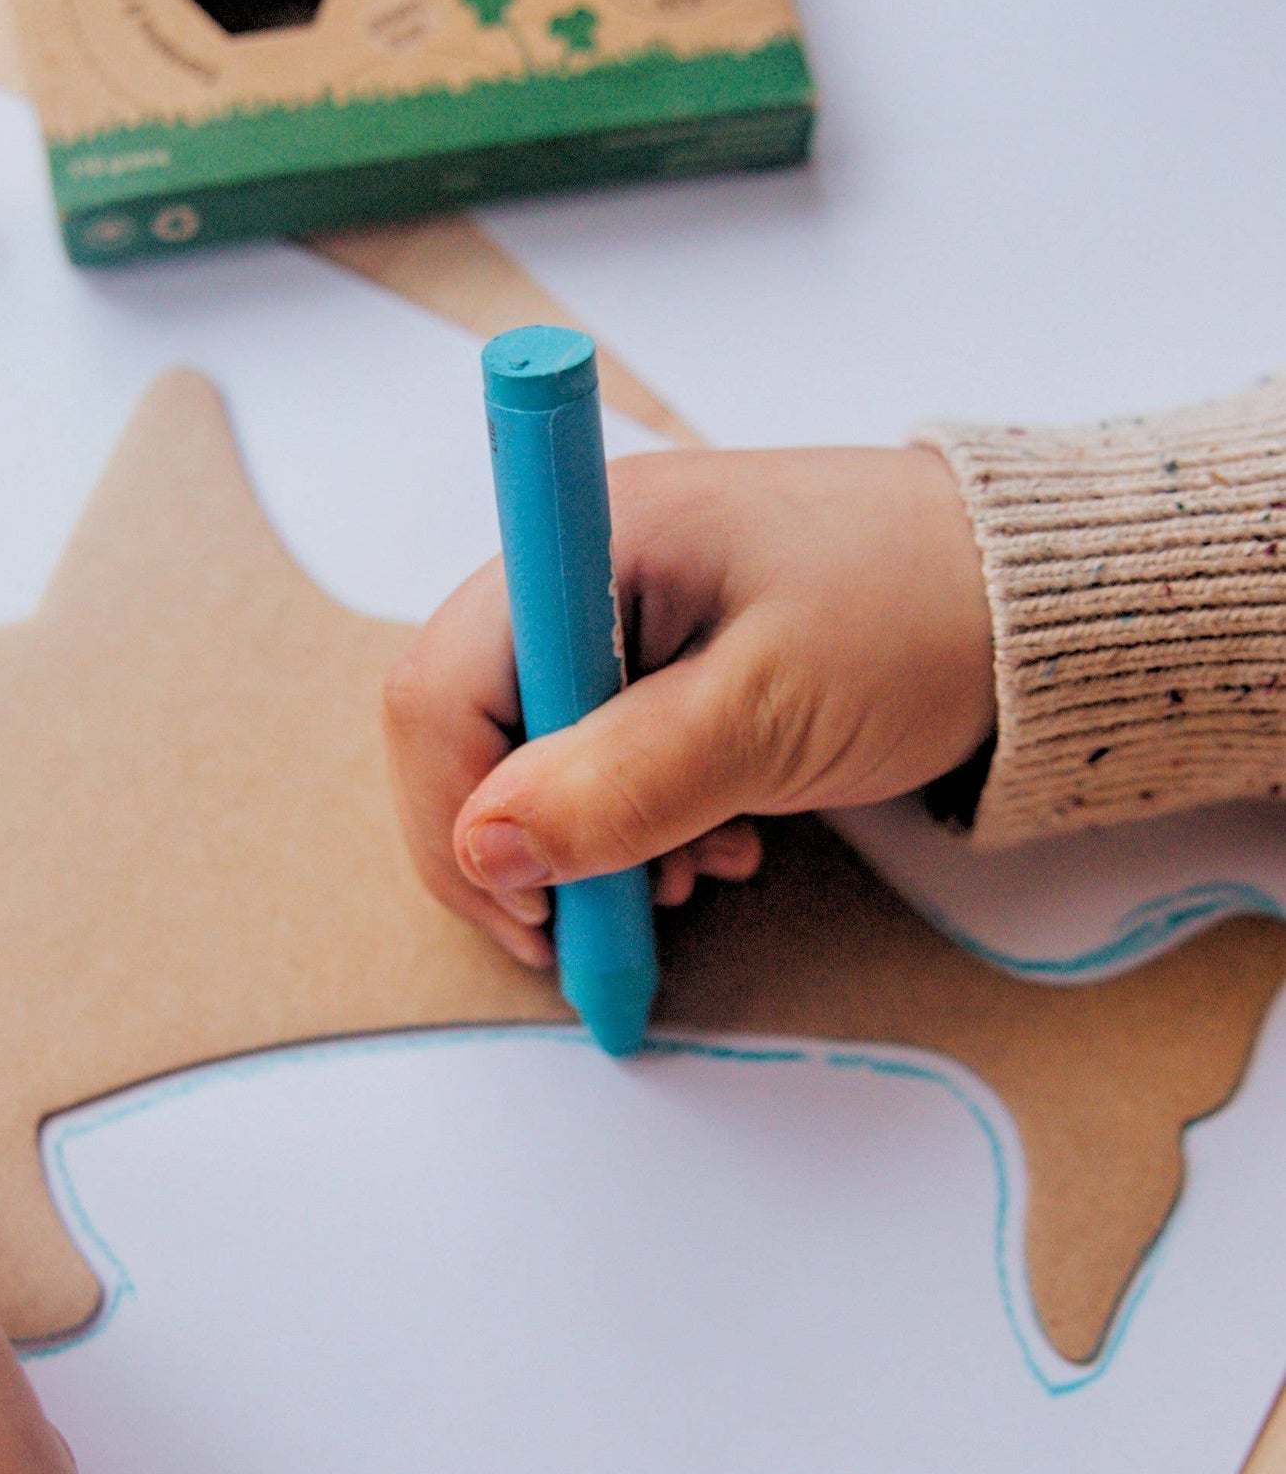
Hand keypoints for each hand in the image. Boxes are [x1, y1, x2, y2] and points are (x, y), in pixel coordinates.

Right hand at [383, 445, 994, 965]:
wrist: (1035, 602)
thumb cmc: (918, 621)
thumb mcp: (767, 714)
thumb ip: (621, 783)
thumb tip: (486, 853)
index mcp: (586, 544)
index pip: (438, 689)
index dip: (454, 818)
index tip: (527, 915)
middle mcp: (577, 570)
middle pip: (466, 731)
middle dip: (522, 846)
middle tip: (588, 929)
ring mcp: (609, 614)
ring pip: (525, 757)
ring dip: (584, 846)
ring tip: (690, 877)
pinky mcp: (650, 660)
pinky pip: (589, 758)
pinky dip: (630, 825)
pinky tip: (709, 845)